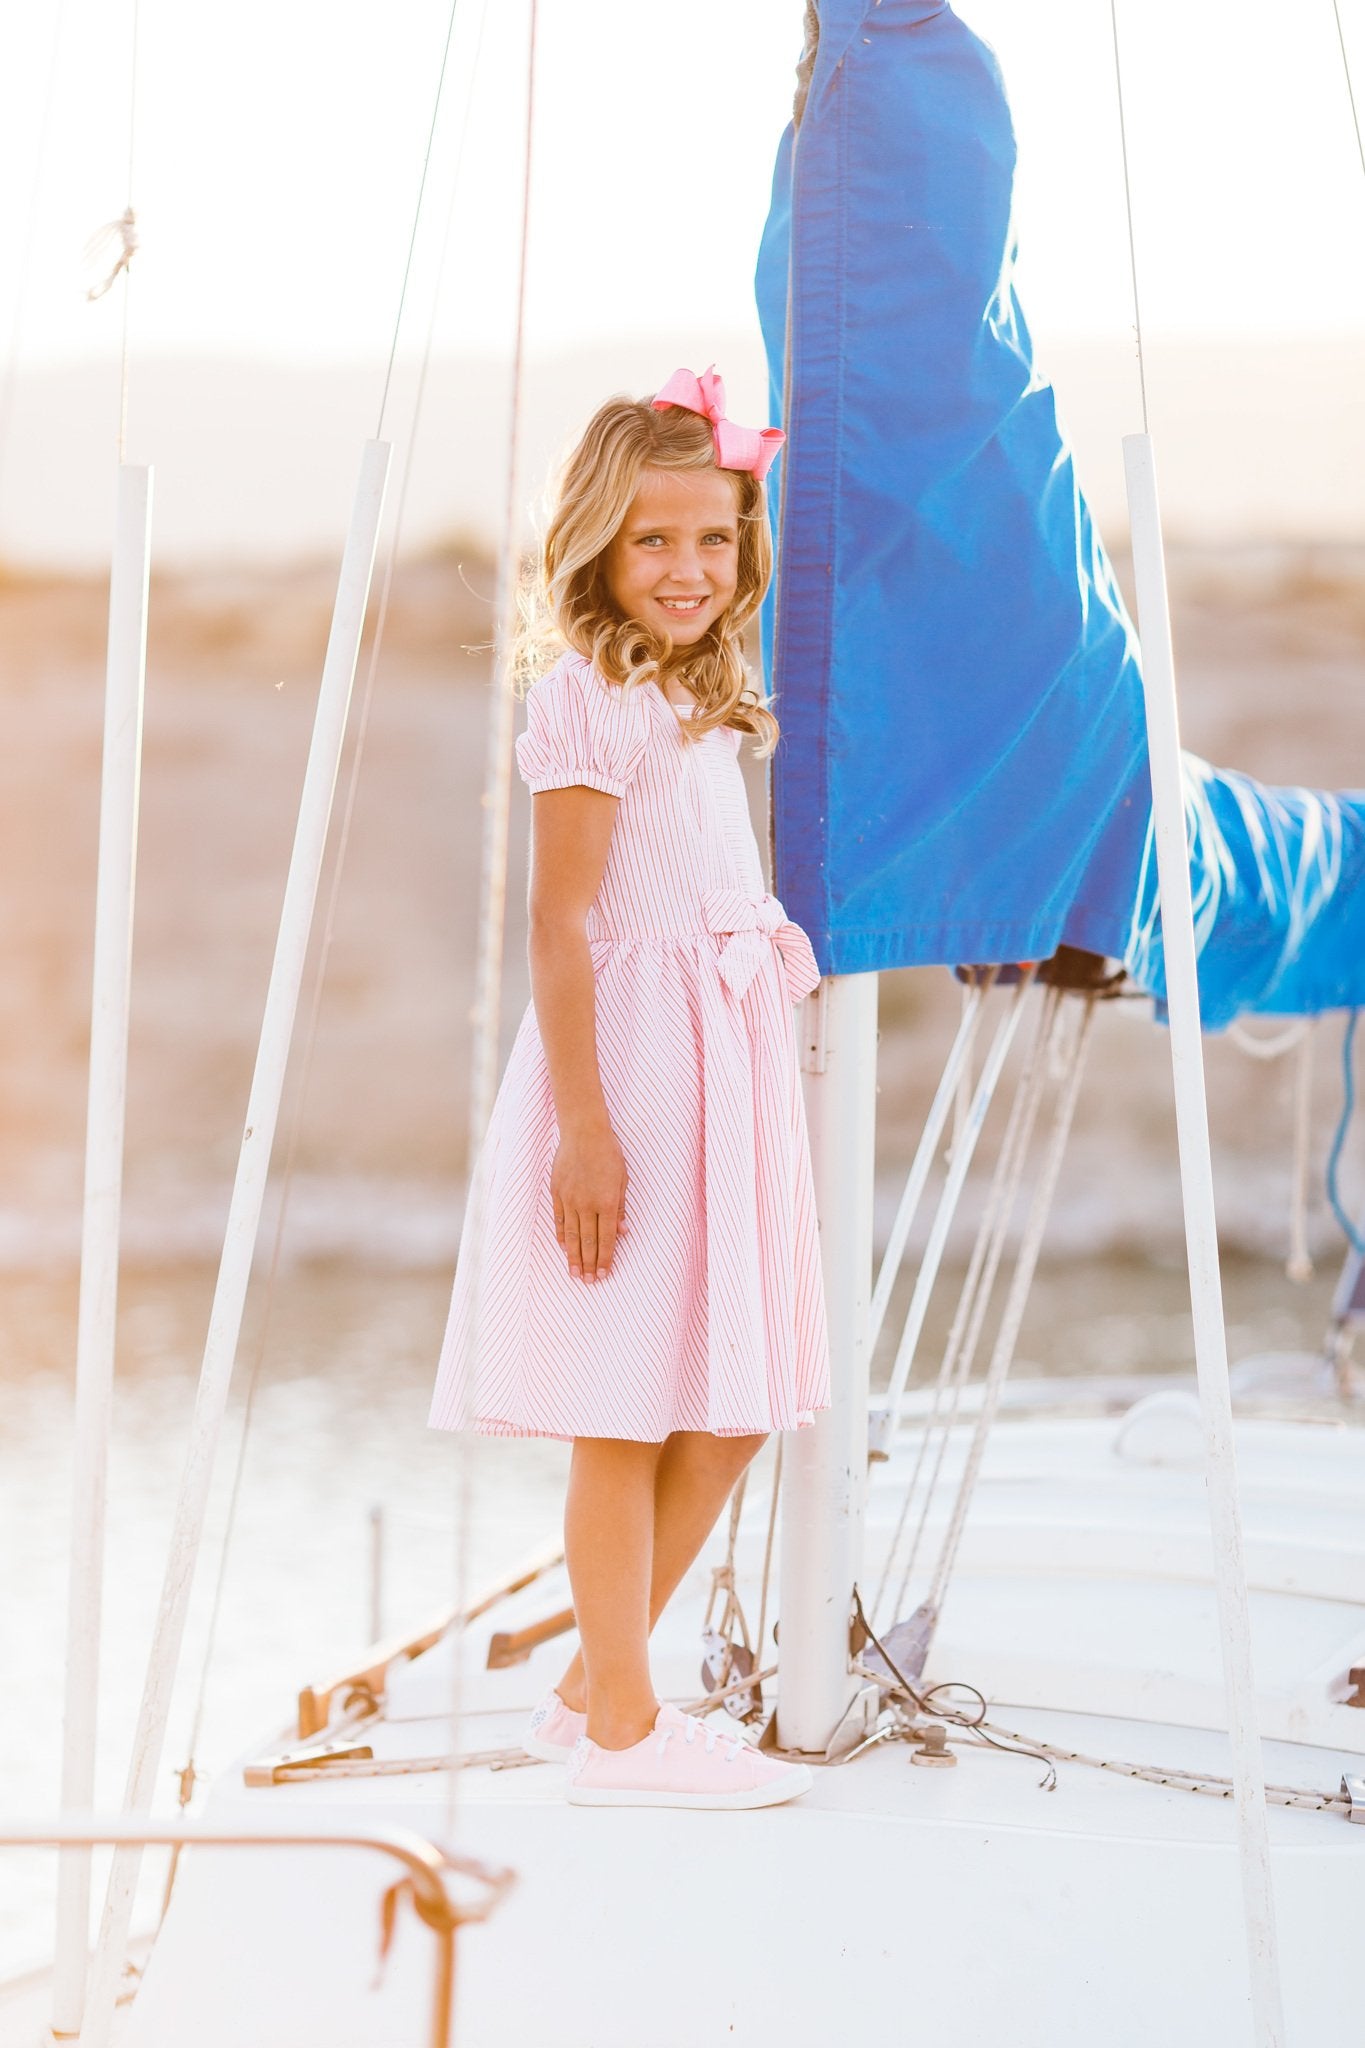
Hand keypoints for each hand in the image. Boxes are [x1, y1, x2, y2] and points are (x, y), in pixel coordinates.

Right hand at [551, 1126, 627, 1282]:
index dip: (605, 1258)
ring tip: (574, 1273)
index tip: (604, 1274)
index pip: (606, 1238)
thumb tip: (622, 1233)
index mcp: (607, 1202)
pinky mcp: (557, 1193)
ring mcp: (569, 1199)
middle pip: (587, 1241)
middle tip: (588, 1281)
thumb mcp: (622, 1180)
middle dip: (589, 1263)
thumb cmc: (609, 1154)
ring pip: (571, 1235)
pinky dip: (561, 1236)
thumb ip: (621, 1208)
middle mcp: (587, 1204)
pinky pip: (558, 1220)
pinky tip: (563, 1248)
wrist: (584, 1133)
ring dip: (573, 1256)